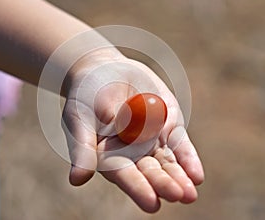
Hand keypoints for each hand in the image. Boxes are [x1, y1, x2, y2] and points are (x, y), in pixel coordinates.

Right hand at [63, 49, 203, 212]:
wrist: (104, 69)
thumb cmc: (85, 96)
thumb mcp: (80, 118)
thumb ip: (83, 148)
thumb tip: (77, 180)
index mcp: (110, 156)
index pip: (125, 175)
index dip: (138, 188)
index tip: (152, 203)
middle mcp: (133, 153)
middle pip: (150, 171)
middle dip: (164, 184)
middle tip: (179, 195)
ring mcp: (152, 140)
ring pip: (168, 162)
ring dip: (180, 176)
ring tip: (190, 191)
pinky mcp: (167, 126)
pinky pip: (179, 144)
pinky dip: (188, 157)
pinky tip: (196, 174)